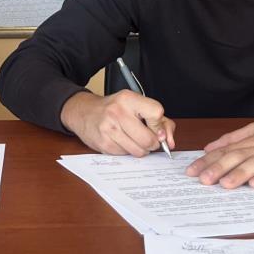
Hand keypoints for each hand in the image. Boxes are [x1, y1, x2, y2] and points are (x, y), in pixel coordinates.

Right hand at [60, 90, 174, 156]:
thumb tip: (169, 142)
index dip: (160, 125)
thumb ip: (160, 121)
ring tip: (133, 139)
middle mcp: (118, 112)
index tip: (156, 127)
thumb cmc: (115, 109)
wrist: (84, 112)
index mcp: (129, 99)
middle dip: (153, 143)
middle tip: (147, 138)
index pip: (156, 113)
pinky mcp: (104, 144)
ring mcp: (109, 129)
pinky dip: (127, 151)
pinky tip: (121, 141)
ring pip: (139, 151)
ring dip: (141, 149)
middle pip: (149, 139)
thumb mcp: (137, 105)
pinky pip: (126, 155)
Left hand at [185, 115, 253, 188]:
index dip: (208, 161)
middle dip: (218, 168)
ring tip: (225, 184)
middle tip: (202, 180)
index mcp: (252, 140)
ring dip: (239, 174)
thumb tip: (209, 148)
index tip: (191, 171)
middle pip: (237, 156)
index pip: (225, 151)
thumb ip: (234, 139)